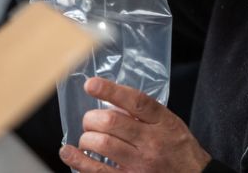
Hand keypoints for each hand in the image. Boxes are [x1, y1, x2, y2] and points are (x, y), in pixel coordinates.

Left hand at [59, 77, 211, 172]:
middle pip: (112, 123)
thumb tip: (113, 102)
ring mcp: (139, 165)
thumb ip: (145, 113)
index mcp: (162, 122)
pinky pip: (98, 172)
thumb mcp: (169, 123)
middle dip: (92, 118)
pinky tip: (68, 152)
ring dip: (87, 137)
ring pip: (102, 145)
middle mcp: (151, 142)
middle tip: (90, 119)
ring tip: (87, 136)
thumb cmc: (178, 147)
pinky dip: (78, 160)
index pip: (135, 101)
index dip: (110, 90)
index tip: (91, 84)